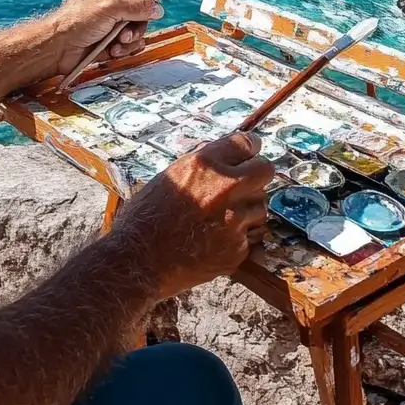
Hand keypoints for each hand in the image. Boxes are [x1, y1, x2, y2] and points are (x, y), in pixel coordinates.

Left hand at [50, 0, 164, 75]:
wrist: (57, 49)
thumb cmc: (75, 22)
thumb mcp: (110, 8)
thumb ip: (137, 7)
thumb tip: (158, 8)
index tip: (158, 5)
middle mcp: (110, 5)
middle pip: (140, 12)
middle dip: (138, 25)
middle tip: (127, 32)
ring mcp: (110, 25)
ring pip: (136, 31)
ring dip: (131, 40)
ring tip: (118, 44)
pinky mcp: (108, 43)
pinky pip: (128, 46)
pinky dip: (124, 50)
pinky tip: (113, 51)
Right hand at [111, 133, 274, 302]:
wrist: (138, 260)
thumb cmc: (146, 216)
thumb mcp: (169, 176)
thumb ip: (201, 164)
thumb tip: (224, 155)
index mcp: (205, 164)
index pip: (247, 143)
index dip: (248, 148)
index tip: (248, 154)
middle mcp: (224, 188)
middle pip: (265, 170)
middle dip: (257, 175)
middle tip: (244, 184)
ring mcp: (234, 220)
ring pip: (260, 206)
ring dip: (247, 209)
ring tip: (223, 217)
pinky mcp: (236, 249)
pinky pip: (250, 236)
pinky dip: (238, 237)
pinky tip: (216, 240)